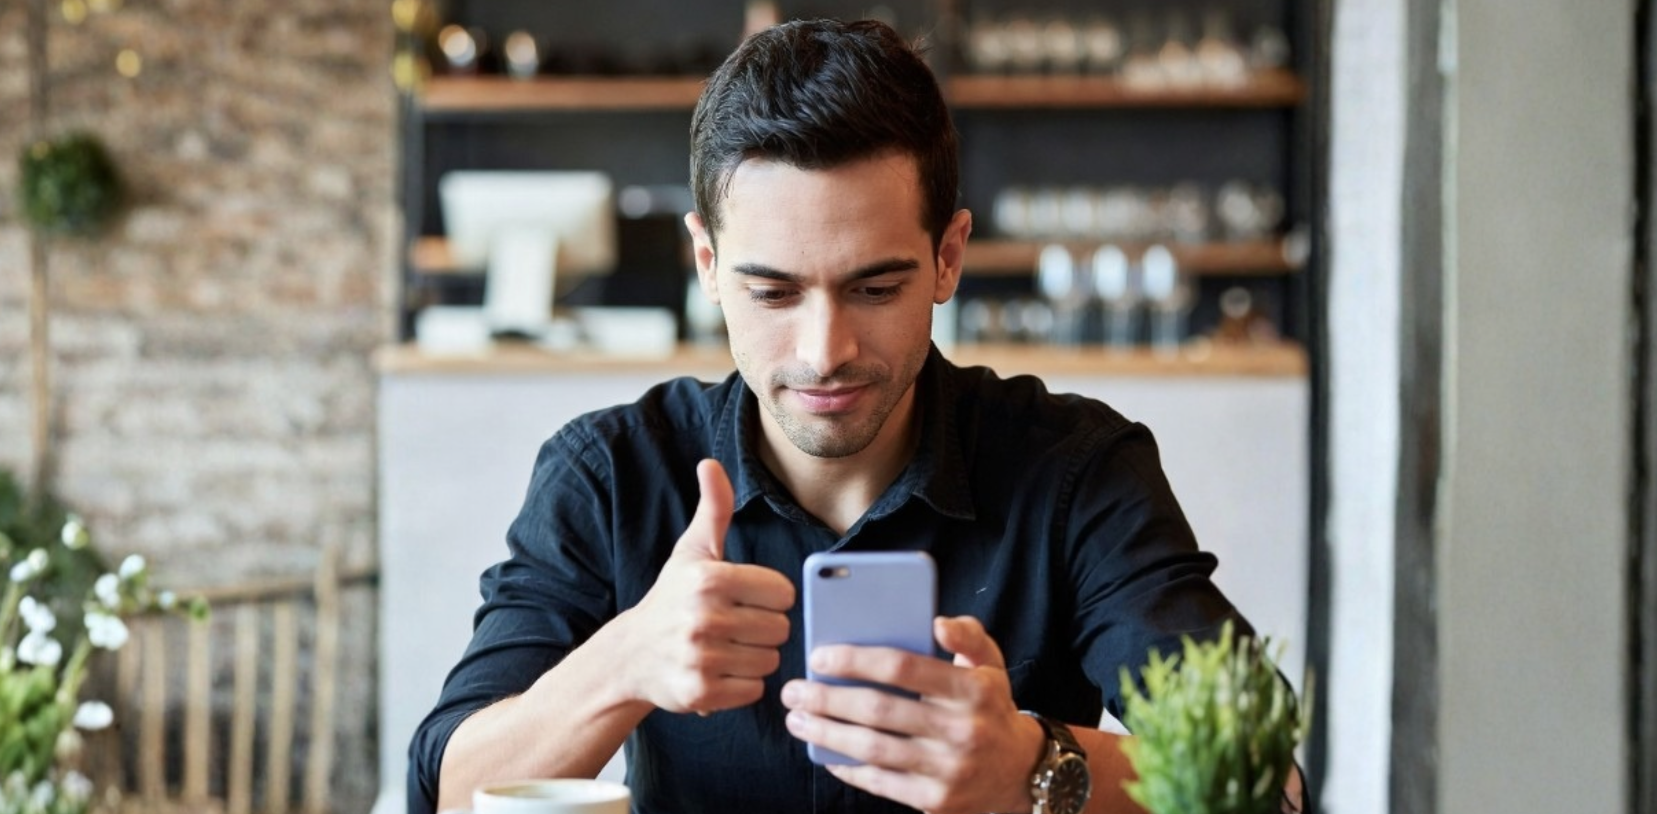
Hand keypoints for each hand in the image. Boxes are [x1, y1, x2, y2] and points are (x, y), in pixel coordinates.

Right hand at [615, 459, 795, 713]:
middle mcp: (704, 618)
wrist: (630, 655)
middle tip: (734, 627)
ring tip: (727, 649)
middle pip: (780, 629)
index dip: (769, 597)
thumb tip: (710, 464)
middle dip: (763, 629)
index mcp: (709, 579)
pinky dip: (742, 685)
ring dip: (755, 658)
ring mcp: (700, 658)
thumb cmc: (671, 598)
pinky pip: (754, 690)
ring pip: (770, 661)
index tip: (745, 599)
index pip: (783, 593)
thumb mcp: (692, 550)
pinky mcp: (700, 693)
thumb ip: (713, 508)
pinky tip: (720, 671)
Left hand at [781, 615, 1046, 813]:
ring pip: (872, 749)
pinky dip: (847, 768)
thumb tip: (938, 622)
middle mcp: (961, 729)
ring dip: (827, 734)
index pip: (903, 666)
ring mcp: (948, 769)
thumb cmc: (990, 708)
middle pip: (879, 710)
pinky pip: (880, 783)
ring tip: (798, 720)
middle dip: (827, 699)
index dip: (856, 659)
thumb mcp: (991, 666)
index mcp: (973, 688)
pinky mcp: (935, 800)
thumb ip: (968, 636)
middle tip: (793, 690)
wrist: (1021, 773)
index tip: (819, 656)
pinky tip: (825, 754)